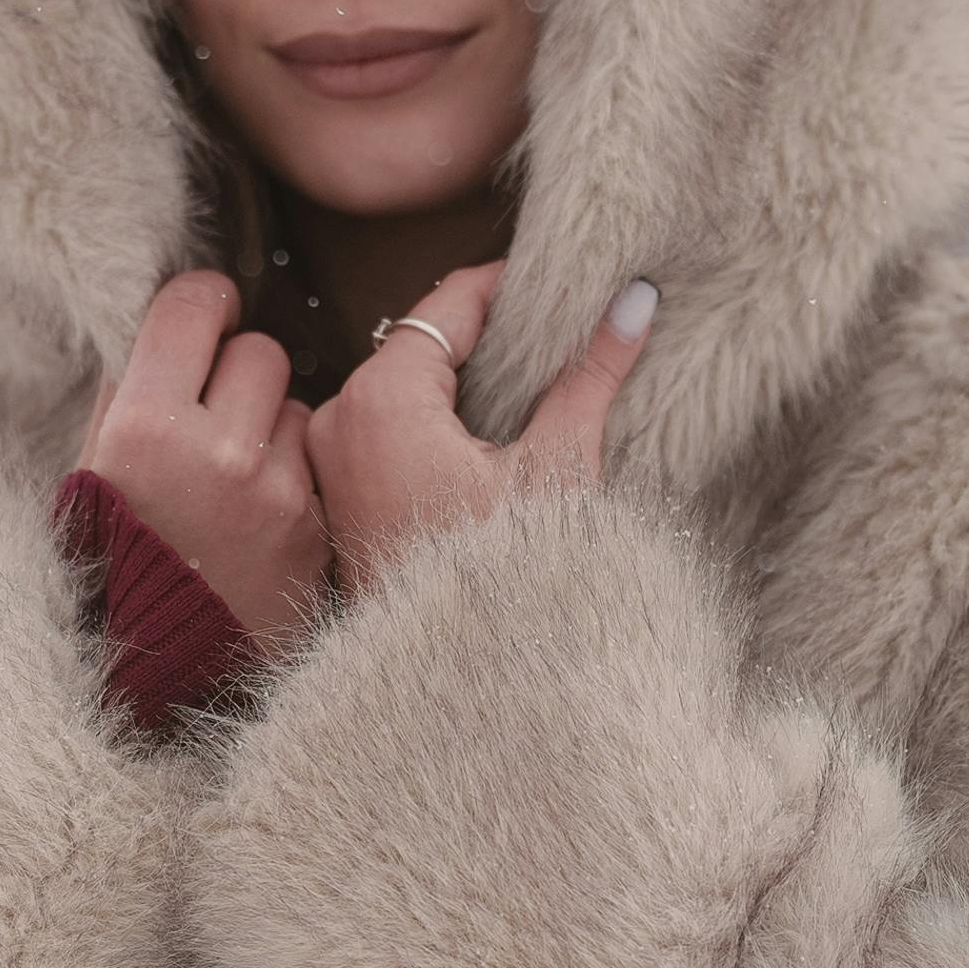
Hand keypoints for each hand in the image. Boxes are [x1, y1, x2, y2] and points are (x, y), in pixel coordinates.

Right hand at [77, 272, 329, 649]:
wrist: (150, 675)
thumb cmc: (107, 560)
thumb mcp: (90, 469)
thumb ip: (127, 392)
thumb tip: (166, 323)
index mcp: (142, 426)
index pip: (194, 303)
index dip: (201, 302)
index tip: (204, 314)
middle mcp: (215, 451)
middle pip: (258, 347)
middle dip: (236, 367)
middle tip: (212, 404)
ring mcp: (273, 490)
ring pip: (296, 400)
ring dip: (271, 419)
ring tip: (233, 468)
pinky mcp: (312, 525)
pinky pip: (315, 458)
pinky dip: (293, 470)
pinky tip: (258, 508)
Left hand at [309, 262, 656, 593]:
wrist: (452, 686)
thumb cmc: (500, 583)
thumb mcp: (557, 470)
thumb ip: (590, 375)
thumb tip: (636, 300)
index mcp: (383, 398)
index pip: (451, 302)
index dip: (512, 285)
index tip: (563, 281)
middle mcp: (339, 419)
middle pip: (422, 342)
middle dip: (490, 334)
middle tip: (558, 330)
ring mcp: (332, 462)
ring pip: (403, 386)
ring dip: (464, 380)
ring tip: (534, 383)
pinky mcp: (340, 499)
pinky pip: (386, 430)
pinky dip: (436, 421)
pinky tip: (492, 438)